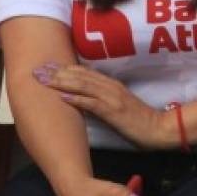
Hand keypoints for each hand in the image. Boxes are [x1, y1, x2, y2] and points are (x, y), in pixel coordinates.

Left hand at [34, 63, 171, 148]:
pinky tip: (63, 97)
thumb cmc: (139, 120)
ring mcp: (112, 98)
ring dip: (62, 82)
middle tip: (38, 70)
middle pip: (80, 76)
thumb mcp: (119, 105)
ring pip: (84, 86)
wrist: (158, 129)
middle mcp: (111, 87)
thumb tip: (83, 98)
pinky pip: (92, 103)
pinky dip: (77, 99)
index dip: (65, 68)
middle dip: (58, 72)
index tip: (47, 66)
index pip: (85, 72)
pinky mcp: (113, 112)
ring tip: (45, 80)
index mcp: (112, 85)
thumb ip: (103, 99)